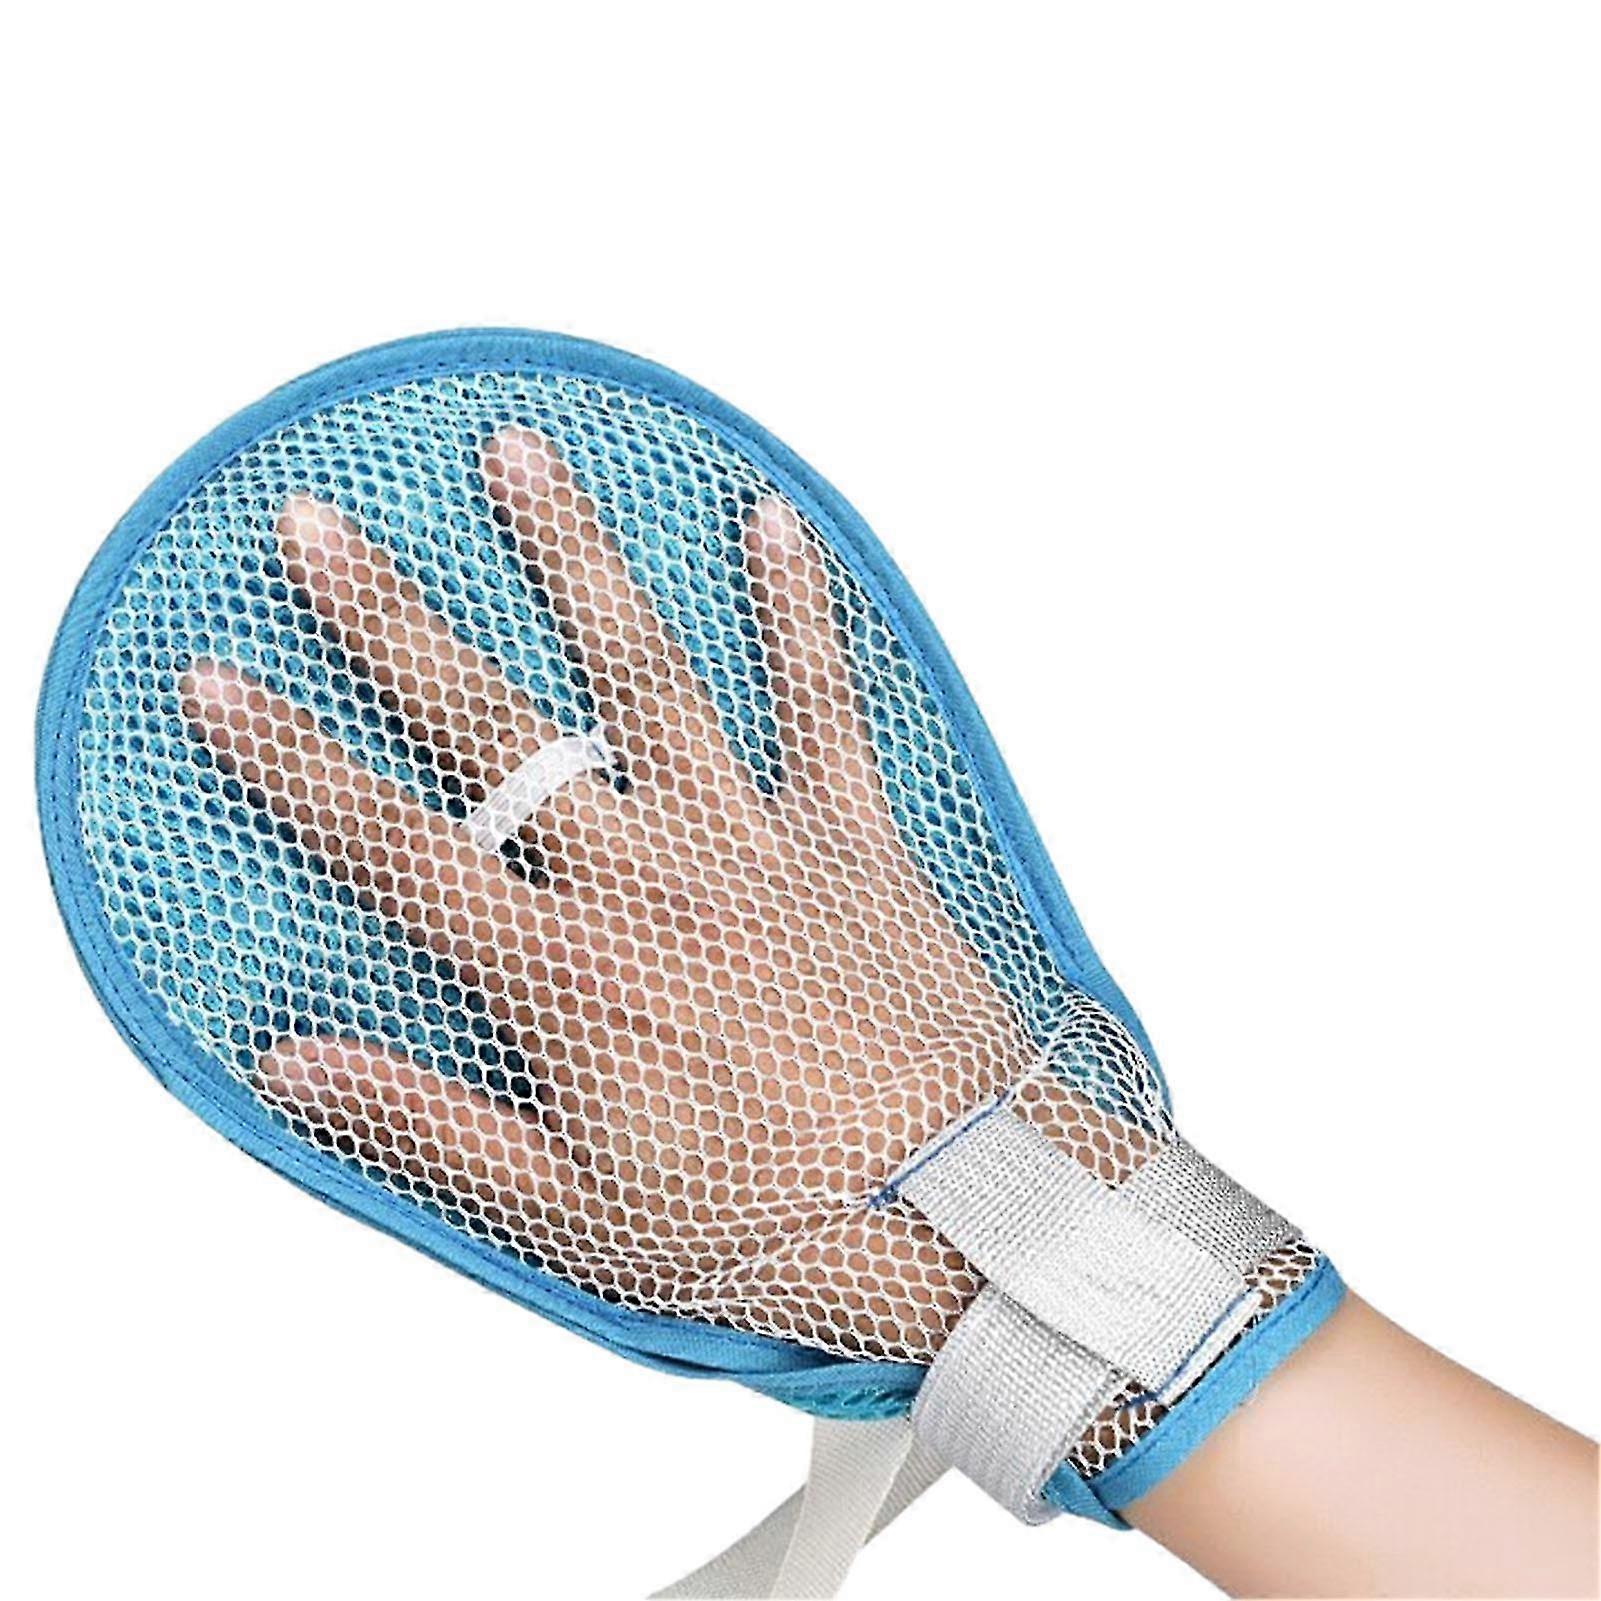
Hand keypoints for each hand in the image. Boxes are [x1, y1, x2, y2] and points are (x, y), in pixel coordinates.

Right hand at [181, 429, 1150, 1358]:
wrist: (954, 1217)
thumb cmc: (770, 1224)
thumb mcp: (566, 1217)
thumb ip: (420, 1130)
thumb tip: (292, 1069)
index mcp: (564, 973)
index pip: (389, 846)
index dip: (292, 762)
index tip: (223, 683)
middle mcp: (646, 881)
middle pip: (493, 727)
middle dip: (394, 622)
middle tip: (325, 530)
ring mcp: (753, 844)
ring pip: (643, 675)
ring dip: (573, 559)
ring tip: (520, 460)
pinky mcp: (850, 839)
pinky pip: (822, 700)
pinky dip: (797, 608)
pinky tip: (772, 521)